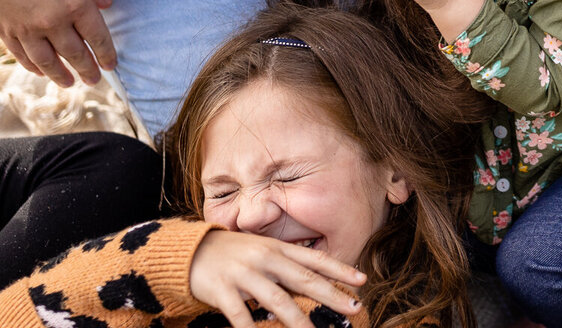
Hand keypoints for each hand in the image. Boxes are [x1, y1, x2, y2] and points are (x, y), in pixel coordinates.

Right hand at [0, 0, 114, 86]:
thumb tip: (107, 6)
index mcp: (76, 3)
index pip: (97, 37)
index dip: (106, 54)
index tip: (111, 65)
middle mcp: (53, 20)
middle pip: (74, 53)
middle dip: (86, 69)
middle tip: (94, 80)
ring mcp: (27, 26)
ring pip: (46, 61)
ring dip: (59, 75)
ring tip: (69, 83)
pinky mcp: (6, 27)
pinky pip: (21, 54)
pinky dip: (32, 65)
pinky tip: (40, 70)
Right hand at [190, 230, 366, 327]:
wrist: (192, 250)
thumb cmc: (234, 253)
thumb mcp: (264, 251)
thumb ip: (287, 264)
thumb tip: (315, 280)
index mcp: (278, 249)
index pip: (315, 259)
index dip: (340, 269)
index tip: (362, 280)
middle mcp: (266, 259)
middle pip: (304, 280)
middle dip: (332, 295)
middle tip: (355, 307)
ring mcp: (244, 274)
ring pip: (278, 301)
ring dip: (298, 321)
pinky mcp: (222, 290)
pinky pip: (240, 315)